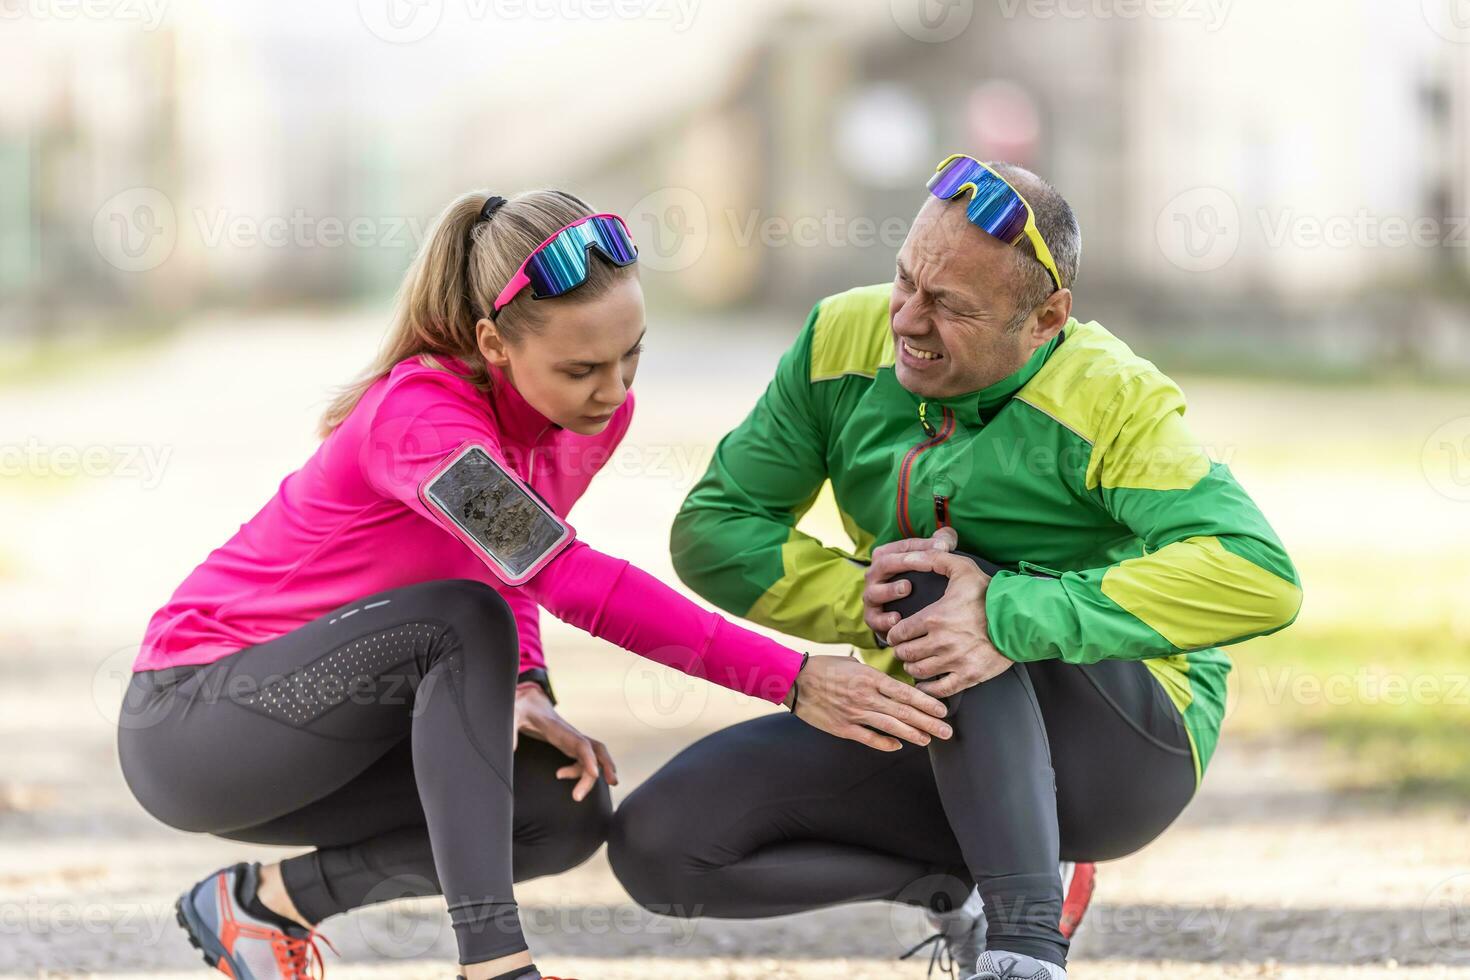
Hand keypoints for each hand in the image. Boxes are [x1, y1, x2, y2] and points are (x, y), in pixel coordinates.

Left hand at [514, 683, 618, 801]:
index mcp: (561, 730)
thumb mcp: (513, 714)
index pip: (582, 744)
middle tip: (612, 783)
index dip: (590, 759)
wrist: (528, 703)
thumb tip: (513, 748)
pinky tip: (559, 775)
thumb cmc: (522, 709)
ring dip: (594, 775)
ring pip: (594, 758)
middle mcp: (572, 735)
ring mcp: (572, 741)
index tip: (594, 774)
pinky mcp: (569, 746)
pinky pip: (582, 761)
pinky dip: (578, 772)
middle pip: (598, 750)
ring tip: (578, 795)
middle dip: (607, 765)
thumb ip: (512, 729)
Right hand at [784, 654, 952, 751]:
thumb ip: (874, 675)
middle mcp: (866, 696)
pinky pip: (869, 738)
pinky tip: (899, 745)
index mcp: (870, 677)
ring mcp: (855, 713)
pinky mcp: (844, 727)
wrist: (795, 680)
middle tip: (946, 731)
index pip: (905, 692)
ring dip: (913, 734)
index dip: (927, 702)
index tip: (942, 710)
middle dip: (928, 722)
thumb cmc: (824, 667)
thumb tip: (892, 685)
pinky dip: (886, 743)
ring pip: (891, 727)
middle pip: (904, 712)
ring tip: (929, 739)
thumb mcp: (853, 664)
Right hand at [863, 526, 958, 641]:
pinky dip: (884, 619)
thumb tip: (947, 539)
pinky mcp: (872, 618)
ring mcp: (871, 596)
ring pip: (874, 591)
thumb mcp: (927, 561)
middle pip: (884, 563)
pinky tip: (897, 619)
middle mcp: (874, 575)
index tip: (944, 547)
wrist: (902, 616)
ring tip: (907, 588)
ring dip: (890, 589)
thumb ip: (939, 544)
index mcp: (885, 557)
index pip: (902, 546)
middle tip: (926, 563)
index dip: (922, 545)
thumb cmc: (916, 582)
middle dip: (903, 562)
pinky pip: (874, 618)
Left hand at [884, 550, 1012, 696]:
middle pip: (905, 654)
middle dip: (901, 651)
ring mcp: (955, 660)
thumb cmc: (990, 593)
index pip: (899, 633)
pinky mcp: (969, 676)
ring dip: (912, 667)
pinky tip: (927, 682)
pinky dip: (928, 688)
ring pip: (919, 671)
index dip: (894, 635)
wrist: (1020, 617)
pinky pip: (939, 689)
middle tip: (904, 649)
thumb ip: (934, 558)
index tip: (896, 635)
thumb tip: (910, 555)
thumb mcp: (962, 568)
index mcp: (934, 617)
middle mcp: (941, 641)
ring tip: (915, 662)